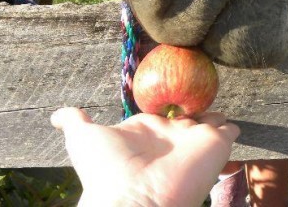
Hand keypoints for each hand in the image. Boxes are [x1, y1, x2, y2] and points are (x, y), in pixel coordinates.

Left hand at [51, 107, 239, 206]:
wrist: (135, 200)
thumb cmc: (106, 169)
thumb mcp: (84, 138)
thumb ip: (75, 122)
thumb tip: (57, 115)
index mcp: (145, 132)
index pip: (160, 116)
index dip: (167, 106)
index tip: (174, 90)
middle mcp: (170, 137)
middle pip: (186, 119)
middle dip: (194, 110)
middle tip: (202, 96)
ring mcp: (193, 142)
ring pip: (209, 124)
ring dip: (214, 116)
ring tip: (218, 110)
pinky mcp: (215, 145)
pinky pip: (228, 132)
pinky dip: (231, 127)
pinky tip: (230, 123)